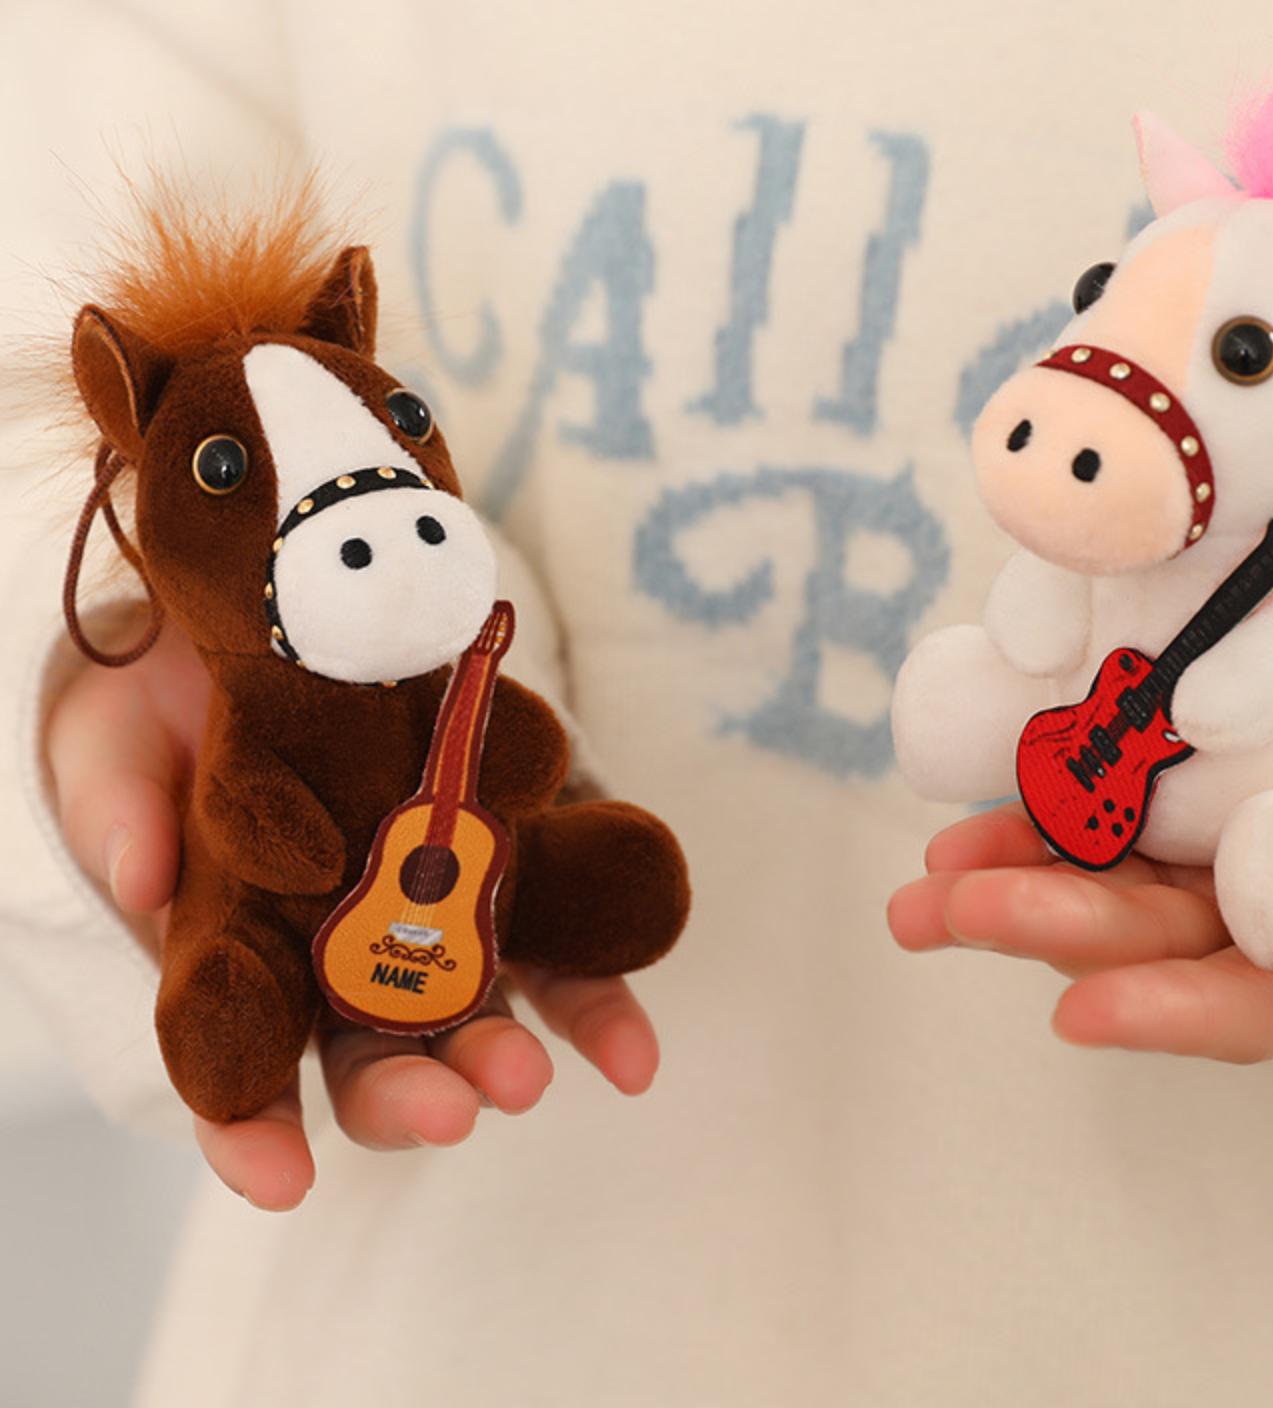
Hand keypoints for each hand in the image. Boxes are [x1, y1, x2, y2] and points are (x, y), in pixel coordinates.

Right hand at [45, 623, 658, 1210]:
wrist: (265, 621)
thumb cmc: (167, 704)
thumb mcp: (113, 739)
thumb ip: (117, 804)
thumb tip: (141, 879)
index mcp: (233, 954)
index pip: (237, 1071)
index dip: (252, 1132)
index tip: (281, 1178)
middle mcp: (334, 955)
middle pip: (370, 1052)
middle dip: (409, 1092)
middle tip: (449, 1109)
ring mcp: (424, 913)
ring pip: (469, 1014)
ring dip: (504, 1055)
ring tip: (533, 1078)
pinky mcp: (500, 867)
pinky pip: (557, 949)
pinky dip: (596, 1003)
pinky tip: (632, 1056)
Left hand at [889, 633, 1272, 1060]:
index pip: (1258, 999)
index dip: (1170, 1011)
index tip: (1075, 1011)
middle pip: (1153, 930)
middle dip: (1048, 923)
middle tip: (943, 912)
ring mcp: (1233, 826)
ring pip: (1115, 860)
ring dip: (1020, 863)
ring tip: (934, 868)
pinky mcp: (1204, 755)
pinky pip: (1119, 772)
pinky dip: (1054, 775)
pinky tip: (990, 771)